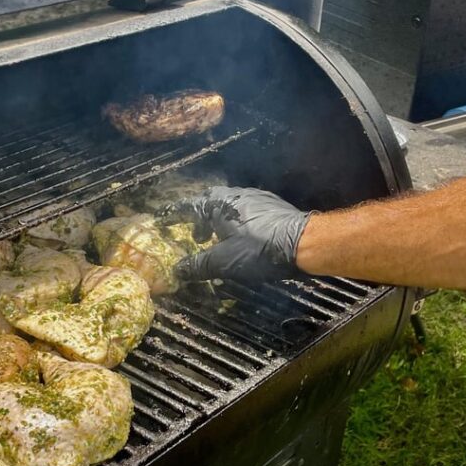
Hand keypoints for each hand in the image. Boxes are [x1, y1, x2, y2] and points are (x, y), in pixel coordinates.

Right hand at [165, 186, 311, 283]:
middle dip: (198, 218)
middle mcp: (234, 195)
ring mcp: (254, 198)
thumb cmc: (259, 250)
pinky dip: (235, 221)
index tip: (161, 221)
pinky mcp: (270, 205)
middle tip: (195, 235)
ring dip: (218, 220)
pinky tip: (243, 236)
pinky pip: (244, 209)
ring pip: (228, 205)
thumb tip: (177, 270)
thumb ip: (197, 265)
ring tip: (218, 238)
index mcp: (218, 205)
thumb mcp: (223, 262)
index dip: (172, 215)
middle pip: (208, 202)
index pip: (187, 207)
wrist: (303, 242)